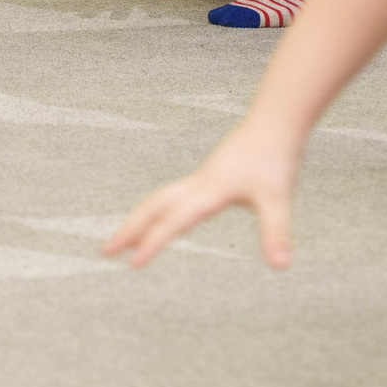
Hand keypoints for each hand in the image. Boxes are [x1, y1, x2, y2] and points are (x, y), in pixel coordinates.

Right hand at [104, 122, 302, 267]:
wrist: (275, 120)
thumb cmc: (275, 156)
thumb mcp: (277, 199)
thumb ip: (276, 232)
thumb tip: (282, 265)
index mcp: (208, 191)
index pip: (173, 221)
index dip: (153, 243)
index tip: (132, 265)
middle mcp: (198, 184)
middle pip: (153, 206)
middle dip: (129, 229)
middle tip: (105, 251)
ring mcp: (202, 178)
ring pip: (160, 198)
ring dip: (140, 218)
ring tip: (124, 239)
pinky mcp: (209, 176)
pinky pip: (174, 196)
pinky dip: (159, 210)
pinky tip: (166, 222)